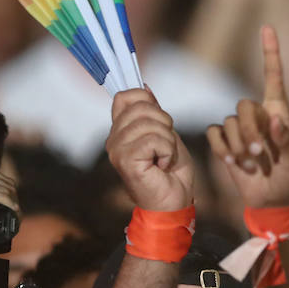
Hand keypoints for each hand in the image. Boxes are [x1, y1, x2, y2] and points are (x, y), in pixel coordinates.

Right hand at [106, 89, 195, 211]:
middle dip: (165, 123)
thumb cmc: (170, 170)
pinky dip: (168, 152)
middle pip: (142, 106)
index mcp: (121, 129)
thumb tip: (144, 86)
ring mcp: (117, 149)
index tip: (161, 122)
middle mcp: (114, 138)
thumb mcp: (165, 133)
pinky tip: (163, 165)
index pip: (125, 96)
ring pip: (151, 123)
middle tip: (165, 146)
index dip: (147, 100)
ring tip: (164, 157)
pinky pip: (154, 140)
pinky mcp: (125, 160)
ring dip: (168, 141)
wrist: (174, 201)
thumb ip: (152, 112)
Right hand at [208, 27, 288, 208]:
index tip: (266, 28)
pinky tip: (234, 164)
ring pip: (229, 123)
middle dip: (248, 131)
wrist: (272, 200)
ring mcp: (241, 129)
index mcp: (280, 112)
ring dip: (238, 148)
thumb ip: (288, 140)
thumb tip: (276, 119)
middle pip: (243, 105)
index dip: (270, 53)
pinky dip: (223, 150)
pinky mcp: (226, 143)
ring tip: (252, 166)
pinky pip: (215, 134)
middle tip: (257, 154)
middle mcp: (259, 116)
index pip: (273, 76)